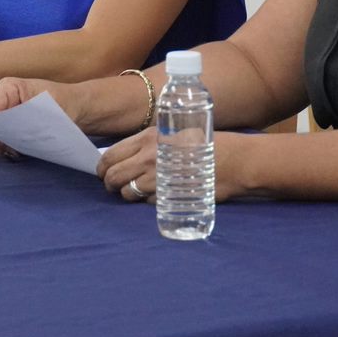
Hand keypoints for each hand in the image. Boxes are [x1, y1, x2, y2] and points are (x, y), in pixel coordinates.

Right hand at [0, 77, 77, 158]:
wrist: (78, 108)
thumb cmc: (64, 101)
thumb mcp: (47, 108)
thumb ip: (26, 120)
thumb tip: (9, 135)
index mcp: (8, 89)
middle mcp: (2, 102)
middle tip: (4, 149)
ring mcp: (5, 117)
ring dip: (1, 146)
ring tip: (14, 152)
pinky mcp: (11, 130)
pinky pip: (2, 143)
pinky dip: (8, 150)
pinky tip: (18, 154)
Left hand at [97, 129, 249, 203]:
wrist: (233, 160)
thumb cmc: (206, 145)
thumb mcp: (175, 133)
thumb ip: (152, 144)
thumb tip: (130, 157)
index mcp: (148, 138)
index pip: (111, 154)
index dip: (103, 167)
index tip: (105, 172)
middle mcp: (148, 156)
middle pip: (112, 175)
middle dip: (109, 184)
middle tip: (115, 187)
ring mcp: (157, 177)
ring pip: (127, 192)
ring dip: (128, 195)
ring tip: (138, 192)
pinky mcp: (168, 194)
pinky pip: (147, 202)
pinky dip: (148, 201)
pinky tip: (160, 195)